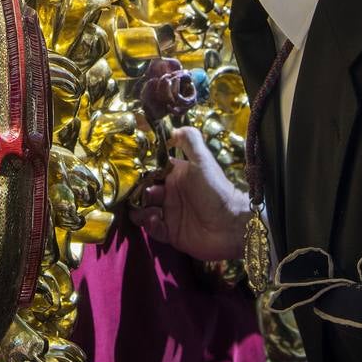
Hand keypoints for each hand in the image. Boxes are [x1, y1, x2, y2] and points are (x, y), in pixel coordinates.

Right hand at [128, 126, 247, 261]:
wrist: (231, 224)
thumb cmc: (216, 189)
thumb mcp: (202, 161)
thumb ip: (189, 141)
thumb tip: (172, 128)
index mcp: (174, 175)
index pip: (149, 171)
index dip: (138, 171)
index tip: (129, 173)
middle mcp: (169, 193)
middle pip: (142, 191)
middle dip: (136, 192)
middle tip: (138, 194)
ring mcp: (169, 213)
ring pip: (142, 210)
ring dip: (141, 210)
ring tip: (149, 210)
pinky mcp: (170, 233)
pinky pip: (152, 229)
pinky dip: (150, 225)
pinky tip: (157, 221)